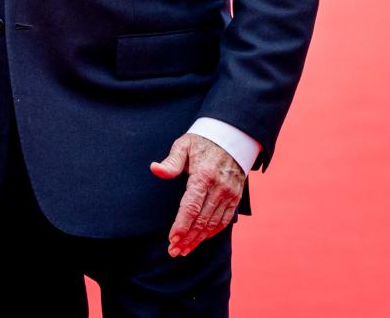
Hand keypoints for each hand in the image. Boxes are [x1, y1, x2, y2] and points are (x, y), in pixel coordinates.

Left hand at [150, 133, 245, 256]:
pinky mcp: (235, 198)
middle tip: (173, 251)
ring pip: (213, 224)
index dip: (182, 225)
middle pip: (202, 220)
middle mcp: (219, 188)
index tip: (172, 239)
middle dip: (187, 238)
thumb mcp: (184, 145)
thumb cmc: (202, 141)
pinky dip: (213, 232)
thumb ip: (171, 161)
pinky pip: (224, 220)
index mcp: (203, 175)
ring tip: (184, 250)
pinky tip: (201, 239)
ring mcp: (229, 194)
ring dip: (199, 239)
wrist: (232, 138)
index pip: (191, 206)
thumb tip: (154, 169)